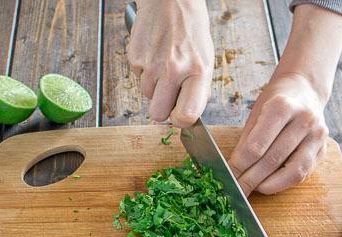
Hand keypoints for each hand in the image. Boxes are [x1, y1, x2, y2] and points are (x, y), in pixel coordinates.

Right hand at [127, 0, 213, 126]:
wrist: (171, 2)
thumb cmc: (191, 32)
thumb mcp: (206, 60)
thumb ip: (197, 90)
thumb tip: (187, 115)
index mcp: (197, 72)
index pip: (186, 115)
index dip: (181, 121)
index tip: (180, 115)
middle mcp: (174, 70)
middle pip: (158, 115)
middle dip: (162, 109)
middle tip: (170, 94)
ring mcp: (152, 65)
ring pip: (146, 96)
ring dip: (154, 87)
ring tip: (164, 66)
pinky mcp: (135, 58)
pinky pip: (138, 79)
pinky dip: (145, 72)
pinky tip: (155, 56)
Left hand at [228, 73, 328, 195]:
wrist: (305, 90)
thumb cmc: (275, 102)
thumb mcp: (256, 113)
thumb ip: (247, 141)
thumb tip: (234, 169)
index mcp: (282, 107)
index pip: (256, 146)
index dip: (239, 165)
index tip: (228, 176)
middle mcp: (304, 120)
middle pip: (273, 159)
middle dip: (251, 179)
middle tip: (237, 190)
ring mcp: (317, 136)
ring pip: (292, 171)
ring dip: (269, 185)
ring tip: (253, 189)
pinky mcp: (323, 149)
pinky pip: (303, 173)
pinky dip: (284, 183)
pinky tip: (269, 184)